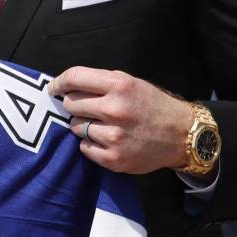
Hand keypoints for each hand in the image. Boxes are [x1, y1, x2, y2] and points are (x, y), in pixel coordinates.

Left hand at [48, 67, 196, 175]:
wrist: (181, 135)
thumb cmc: (152, 106)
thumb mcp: (131, 83)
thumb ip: (101, 83)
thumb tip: (66, 87)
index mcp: (119, 85)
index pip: (74, 78)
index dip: (59, 82)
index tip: (54, 88)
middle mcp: (115, 109)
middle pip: (71, 104)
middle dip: (75, 105)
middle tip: (89, 109)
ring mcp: (114, 136)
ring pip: (75, 127)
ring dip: (83, 125)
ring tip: (103, 125)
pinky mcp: (113, 158)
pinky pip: (84, 148)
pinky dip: (91, 144)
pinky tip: (107, 140)